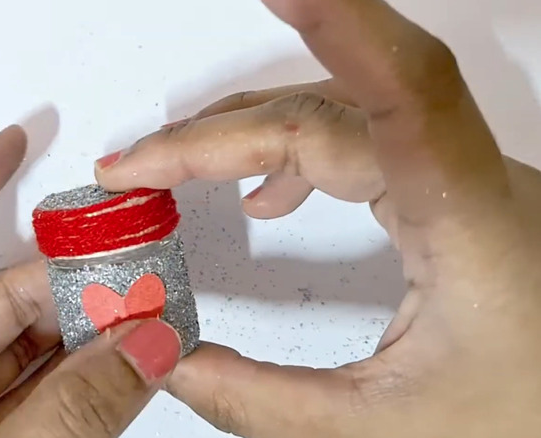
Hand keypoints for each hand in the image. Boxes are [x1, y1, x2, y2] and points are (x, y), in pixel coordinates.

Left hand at [0, 126, 182, 437]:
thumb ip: (76, 409)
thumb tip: (149, 347)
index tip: (17, 143)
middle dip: (69, 282)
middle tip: (135, 271)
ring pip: (28, 348)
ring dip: (88, 333)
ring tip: (147, 321)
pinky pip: (41, 392)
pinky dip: (86, 380)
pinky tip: (127, 368)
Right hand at [95, 1, 540, 436]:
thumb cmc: (525, 421)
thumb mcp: (385, 430)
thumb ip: (264, 403)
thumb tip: (169, 360)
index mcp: (467, 224)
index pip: (405, 90)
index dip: (339, 24)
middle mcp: (466, 182)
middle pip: (323, 114)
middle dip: (216, 136)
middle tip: (134, 168)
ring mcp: (459, 183)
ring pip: (337, 118)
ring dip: (246, 136)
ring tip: (171, 170)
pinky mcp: (450, 197)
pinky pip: (359, 145)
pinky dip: (291, 158)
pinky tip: (262, 197)